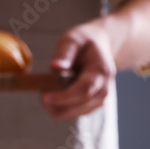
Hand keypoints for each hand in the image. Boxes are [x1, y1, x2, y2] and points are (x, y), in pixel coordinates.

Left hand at [40, 0, 149, 120]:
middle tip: (42, 100)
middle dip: (61, 107)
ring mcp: (104, 93)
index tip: (45, 96)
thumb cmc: (87, 38)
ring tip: (47, 101)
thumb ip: (65, 52)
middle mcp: (106, 84)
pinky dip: (69, 109)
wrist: (107, 41)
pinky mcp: (98, 98)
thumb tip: (55, 68)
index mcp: (102, 69)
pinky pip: (83, 109)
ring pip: (84, 110)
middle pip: (84, 104)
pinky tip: (56, 102)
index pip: (84, 89)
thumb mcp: (74, 38)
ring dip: (64, 110)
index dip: (64, 96)